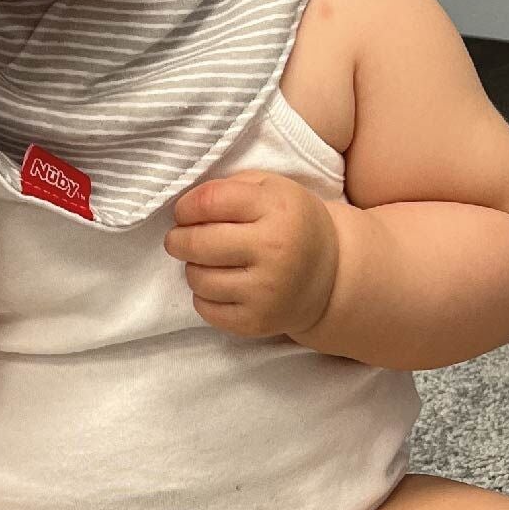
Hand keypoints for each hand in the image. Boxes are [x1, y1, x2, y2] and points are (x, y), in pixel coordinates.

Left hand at [162, 171, 339, 339]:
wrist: (330, 276)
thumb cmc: (291, 224)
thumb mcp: (272, 189)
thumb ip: (230, 187)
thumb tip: (184, 209)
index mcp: (277, 209)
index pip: (209, 202)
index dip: (186, 207)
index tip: (184, 212)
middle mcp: (274, 250)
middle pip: (197, 243)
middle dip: (177, 239)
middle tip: (179, 239)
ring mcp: (265, 291)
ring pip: (197, 278)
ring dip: (193, 268)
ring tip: (207, 262)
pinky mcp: (256, 321)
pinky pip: (205, 309)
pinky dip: (203, 296)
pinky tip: (219, 285)